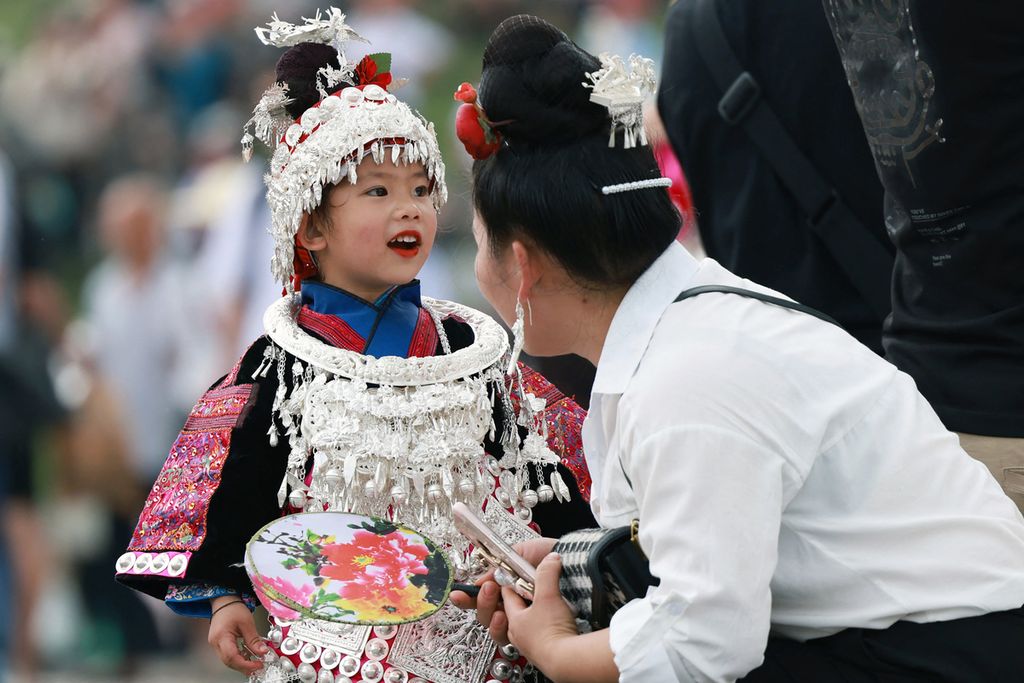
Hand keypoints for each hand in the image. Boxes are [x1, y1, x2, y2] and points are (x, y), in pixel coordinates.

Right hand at [208, 597, 266, 674]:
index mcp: (221, 636)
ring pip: (227, 660)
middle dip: (243, 667)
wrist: (224, 601)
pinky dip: (237, 658)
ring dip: (241, 664)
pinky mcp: (218, 643)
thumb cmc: (233, 608)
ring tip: (253, 664)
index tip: (257, 665)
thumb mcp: (247, 622)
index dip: (245, 664)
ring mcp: (215, 644)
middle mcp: (215, 642)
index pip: (232, 657)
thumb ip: (254, 639)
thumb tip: (262, 652)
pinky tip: (246, 657)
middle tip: (257, 667)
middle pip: (228, 661)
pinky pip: (227, 655)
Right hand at [448, 536, 558, 643]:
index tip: (457, 594)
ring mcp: (522, 617)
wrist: (574, 565)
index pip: (484, 594)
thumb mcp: (520, 554)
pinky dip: (501, 628)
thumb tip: (480, 580)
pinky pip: (505, 637)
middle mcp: (514, 601)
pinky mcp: (531, 630)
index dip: (468, 595)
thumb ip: (498, 566)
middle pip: (484, 610)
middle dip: (481, 600)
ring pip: (492, 624)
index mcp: (510, 583)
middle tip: (488, 589)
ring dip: (489, 612)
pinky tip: (505, 617)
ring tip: (499, 604)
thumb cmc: (552, 555)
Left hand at [502, 552, 577, 672]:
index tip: (514, 573)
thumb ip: (547, 572)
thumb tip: (551, 558)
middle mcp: (519, 633)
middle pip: (512, 611)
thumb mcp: (548, 595)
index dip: (509, 581)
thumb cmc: (553, 634)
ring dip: (530, 614)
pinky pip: (538, 635)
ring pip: (525, 625)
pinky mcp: (545, 651)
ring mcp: (531, 644)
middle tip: (524, 588)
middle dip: (517, 599)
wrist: (569, 660)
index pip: (506, 594)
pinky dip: (542, 626)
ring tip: (538, 606)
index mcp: (514, 619)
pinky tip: (551, 622)